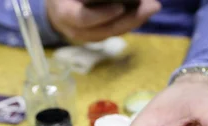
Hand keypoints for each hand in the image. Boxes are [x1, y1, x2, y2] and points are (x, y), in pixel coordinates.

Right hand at [46, 0, 160, 42]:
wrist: (55, 7)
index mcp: (65, 13)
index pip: (82, 19)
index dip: (101, 15)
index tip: (120, 6)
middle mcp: (75, 30)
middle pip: (104, 30)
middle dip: (129, 19)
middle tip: (151, 6)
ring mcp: (86, 36)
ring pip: (112, 33)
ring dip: (134, 21)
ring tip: (152, 7)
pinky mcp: (96, 36)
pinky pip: (114, 31)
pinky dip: (130, 22)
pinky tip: (145, 11)